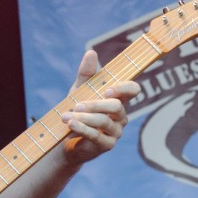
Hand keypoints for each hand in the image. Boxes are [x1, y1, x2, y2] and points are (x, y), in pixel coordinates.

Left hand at [60, 50, 140, 164]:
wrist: (65, 138)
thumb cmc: (77, 111)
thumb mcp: (79, 90)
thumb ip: (86, 73)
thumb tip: (91, 52)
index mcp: (118, 99)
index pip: (132, 90)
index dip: (125, 88)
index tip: (108, 89)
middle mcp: (120, 115)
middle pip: (116, 106)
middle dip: (94, 104)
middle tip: (76, 104)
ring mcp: (116, 131)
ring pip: (104, 121)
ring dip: (83, 117)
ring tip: (66, 116)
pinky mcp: (107, 145)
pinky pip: (96, 136)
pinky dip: (82, 128)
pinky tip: (71, 123)